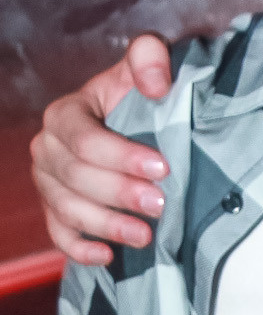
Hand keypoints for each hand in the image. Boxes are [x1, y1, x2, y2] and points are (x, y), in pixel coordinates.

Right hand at [31, 34, 173, 264]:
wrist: (133, 125)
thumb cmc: (138, 99)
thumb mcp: (145, 69)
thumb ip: (149, 58)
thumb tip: (156, 82)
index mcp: (65, 115)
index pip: (84, 139)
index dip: (121, 156)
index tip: (161, 168)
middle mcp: (48, 149)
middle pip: (76, 177)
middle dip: (120, 193)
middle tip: (160, 204)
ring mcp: (48, 183)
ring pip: (68, 209)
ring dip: (106, 225)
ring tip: (145, 235)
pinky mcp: (55, 210)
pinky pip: (59, 235)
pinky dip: (80, 249)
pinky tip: (108, 256)